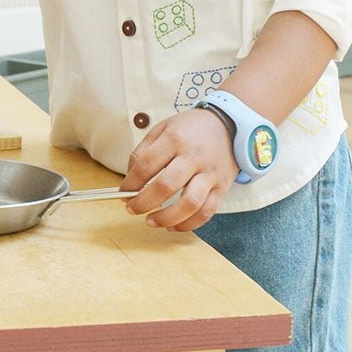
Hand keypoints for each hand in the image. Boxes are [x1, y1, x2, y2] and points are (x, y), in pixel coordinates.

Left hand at [120, 108, 239, 231]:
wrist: (229, 125)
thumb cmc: (191, 129)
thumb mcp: (163, 128)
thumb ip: (143, 151)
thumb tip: (130, 179)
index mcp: (175, 139)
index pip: (146, 165)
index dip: (130, 183)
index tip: (123, 193)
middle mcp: (193, 157)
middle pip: (166, 186)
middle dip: (144, 202)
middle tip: (132, 209)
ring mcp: (210, 174)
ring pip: (189, 204)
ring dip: (166, 218)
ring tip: (151, 221)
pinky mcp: (222, 188)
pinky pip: (206, 212)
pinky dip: (188, 224)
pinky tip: (173, 226)